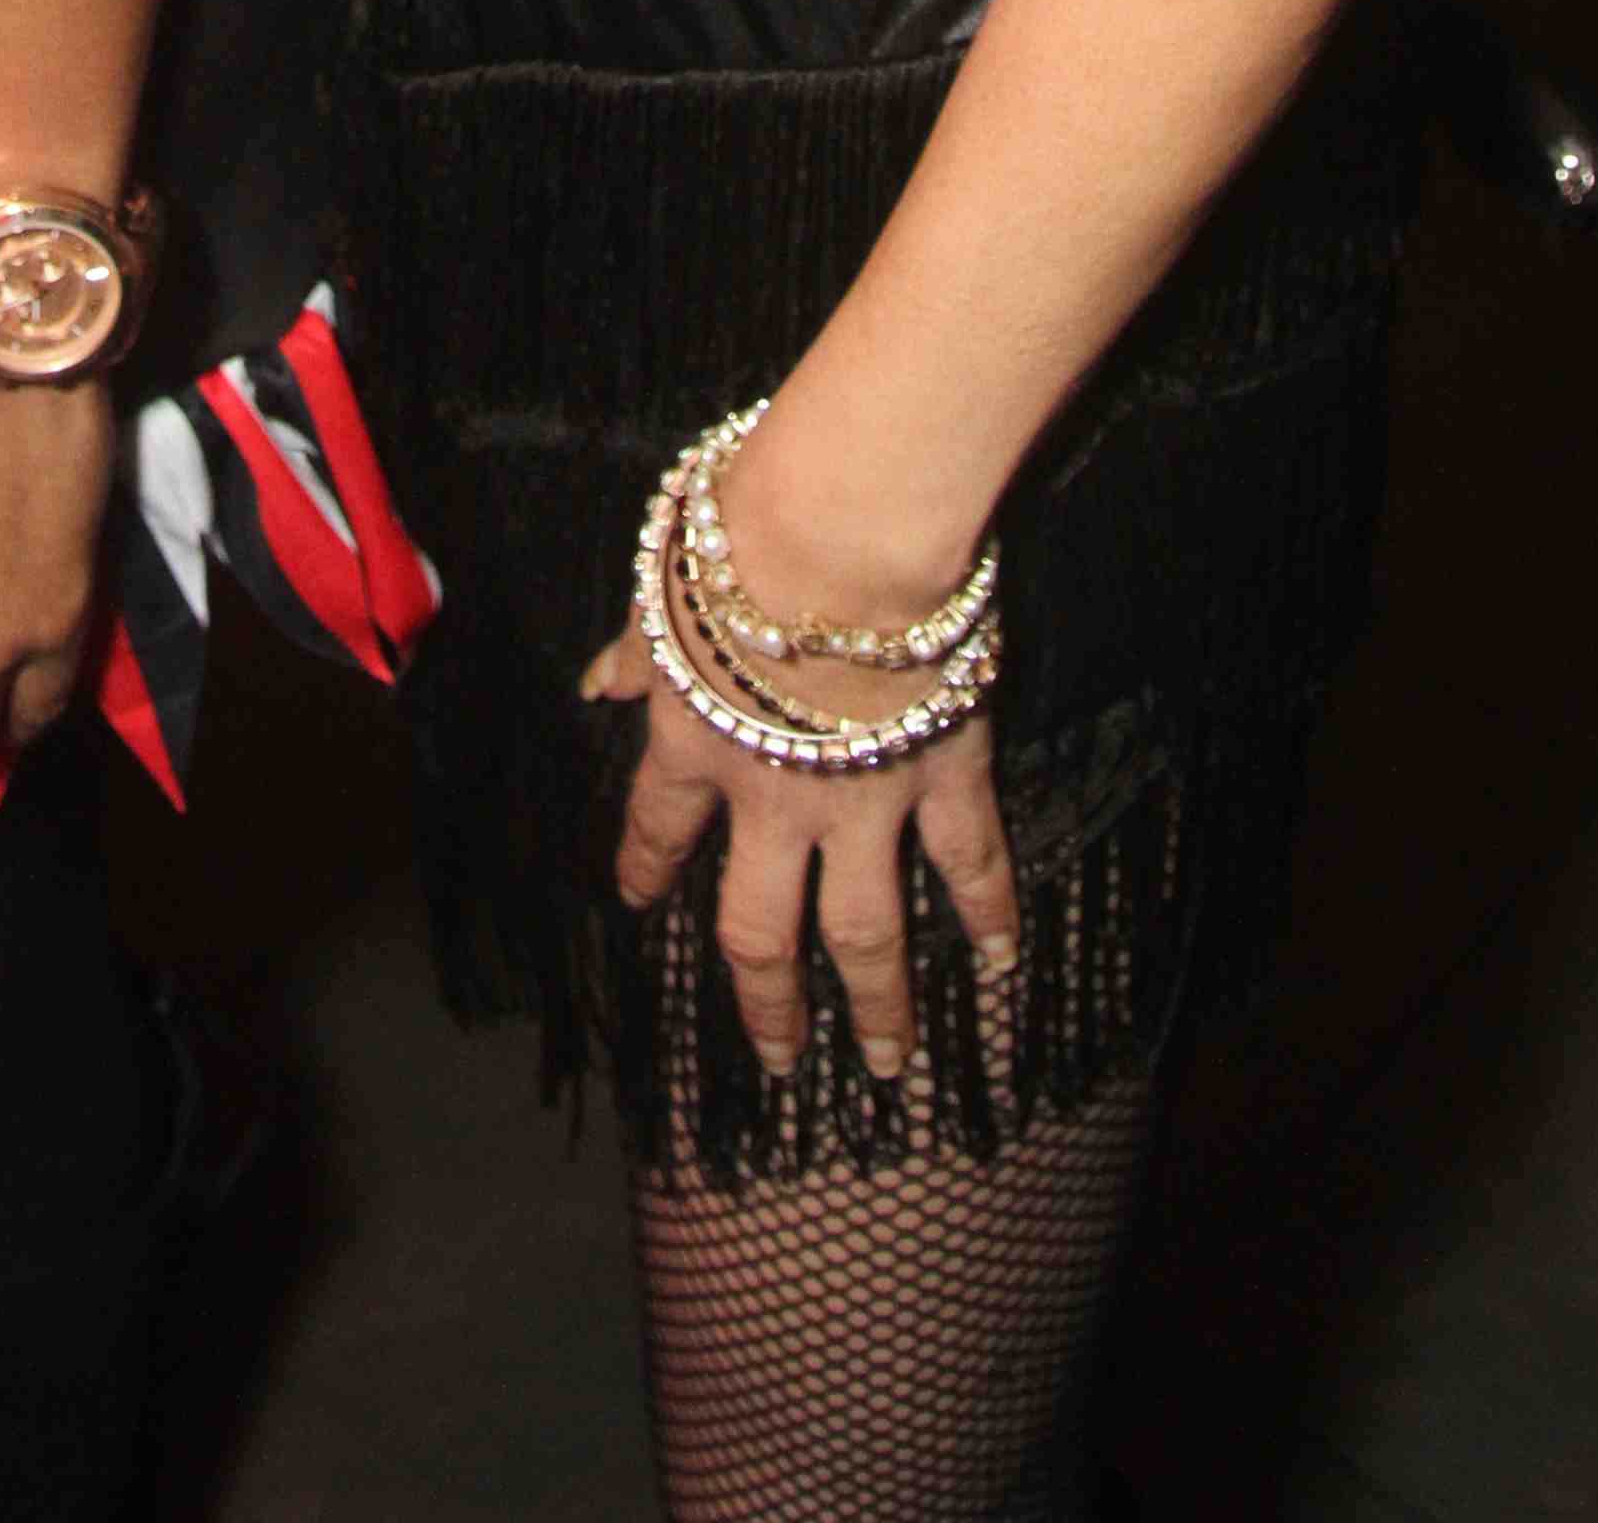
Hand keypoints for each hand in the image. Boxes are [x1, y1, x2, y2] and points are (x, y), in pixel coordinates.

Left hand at [584, 466, 1019, 1082]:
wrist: (838, 534)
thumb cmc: (739, 539)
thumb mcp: (661, 587)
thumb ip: (636, 650)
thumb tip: (596, 684)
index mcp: (693, 744)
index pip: (658, 825)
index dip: (645, 864)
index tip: (637, 898)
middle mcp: (771, 799)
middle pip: (758, 928)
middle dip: (766, 1001)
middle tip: (779, 1061)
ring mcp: (859, 798)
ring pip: (864, 929)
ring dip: (876, 1002)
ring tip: (886, 1063)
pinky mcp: (940, 771)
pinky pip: (968, 859)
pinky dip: (988, 909)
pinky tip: (1001, 961)